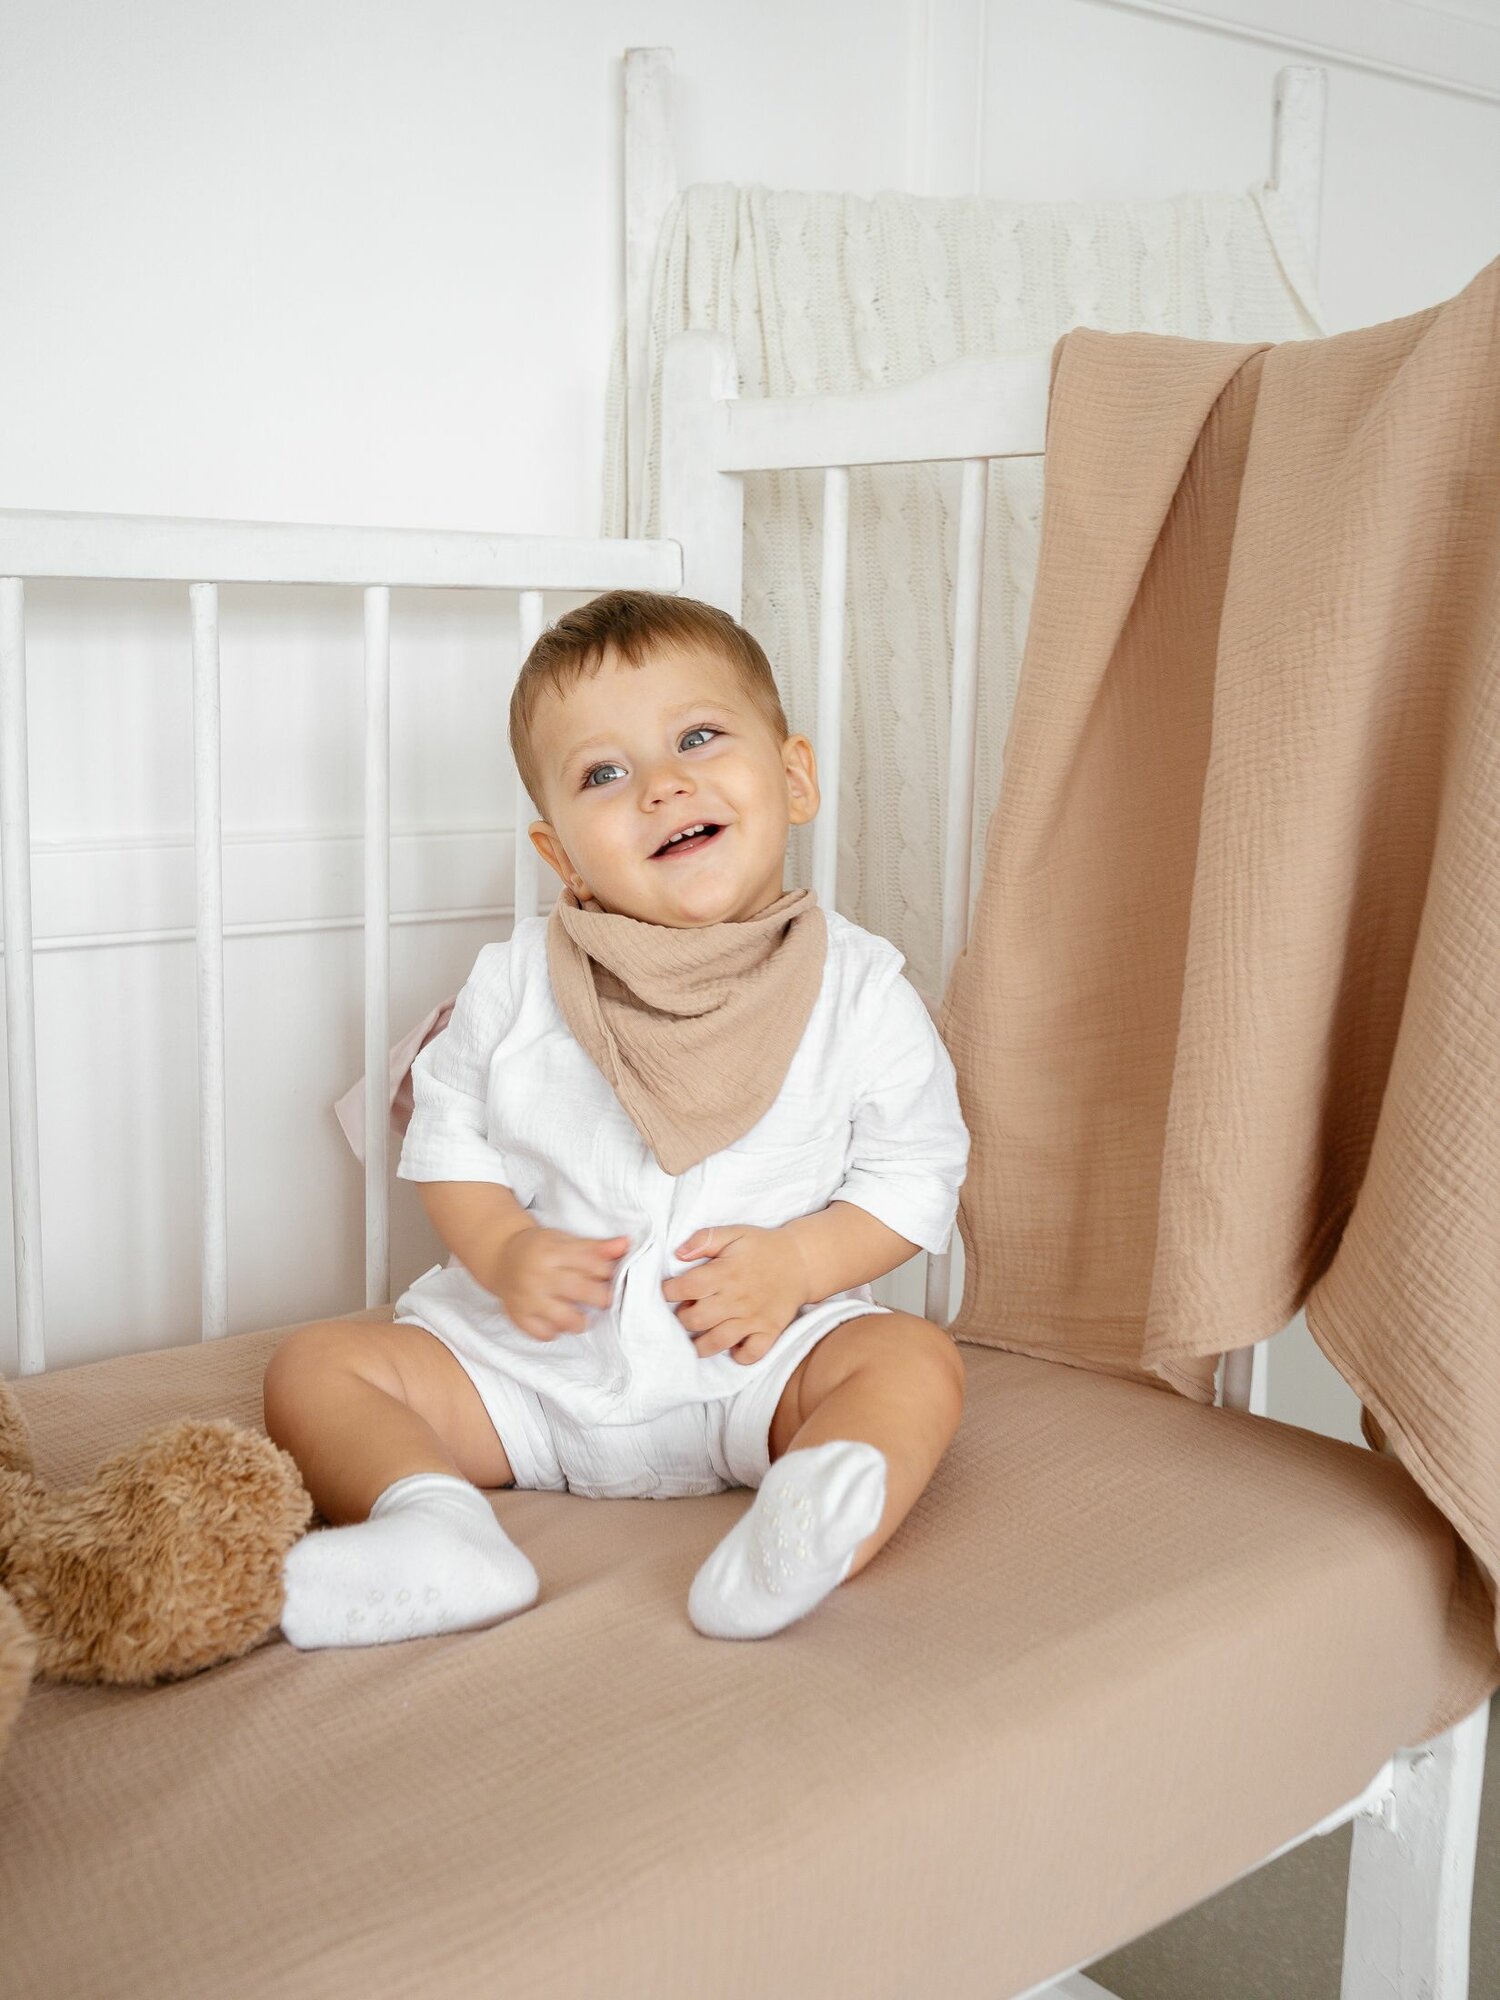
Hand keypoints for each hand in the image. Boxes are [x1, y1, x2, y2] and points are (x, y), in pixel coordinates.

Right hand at [490, 1226, 630, 1340]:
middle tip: (602, 1299)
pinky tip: (557, 1321)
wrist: (501, 1257)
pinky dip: (555, 1332)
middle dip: (601, 1298)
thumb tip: (625, 1244)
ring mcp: (527, 1298)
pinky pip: (544, 1334)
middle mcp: (539, 1275)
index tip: (610, 1277)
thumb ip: (595, 1247)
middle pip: (583, 1291)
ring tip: (581, 1316)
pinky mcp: (519, 1317)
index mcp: (552, 1251)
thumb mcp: (565, 1240)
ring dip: (580, 1321)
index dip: (608, 1272)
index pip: (591, 1264)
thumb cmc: (540, 1249)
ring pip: (565, 1319)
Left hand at [661, 1224, 811, 1364]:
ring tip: (696, 1338)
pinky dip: (739, 1355)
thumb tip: (679, 1254)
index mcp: (725, 1273)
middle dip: (682, 1319)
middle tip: (685, 1313)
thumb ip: (704, 1239)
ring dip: (700, 1345)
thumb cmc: (762, 1247)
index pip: (686, 1287)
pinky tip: (732, 1346)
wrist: (802, 1261)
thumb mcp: (733, 1233)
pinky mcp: (770, 1331)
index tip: (668, 1292)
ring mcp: (754, 1318)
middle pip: (696, 1319)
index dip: (669, 1292)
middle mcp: (737, 1298)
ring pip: (717, 1341)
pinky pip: (751, 1354)